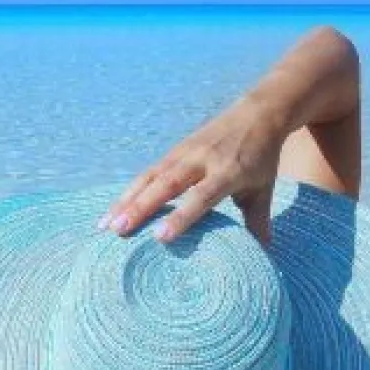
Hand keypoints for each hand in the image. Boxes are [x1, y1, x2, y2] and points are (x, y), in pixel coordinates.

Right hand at [99, 97, 286, 245]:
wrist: (257, 112)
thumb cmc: (261, 157)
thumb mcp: (264, 189)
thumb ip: (258, 222)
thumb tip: (262, 257)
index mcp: (228, 171)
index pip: (201, 196)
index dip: (181, 216)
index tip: (161, 237)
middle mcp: (201, 160)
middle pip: (166, 185)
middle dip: (141, 208)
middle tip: (118, 231)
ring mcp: (183, 153)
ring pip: (150, 178)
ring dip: (126, 201)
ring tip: (105, 226)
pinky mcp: (173, 152)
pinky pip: (147, 173)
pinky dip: (128, 192)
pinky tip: (112, 212)